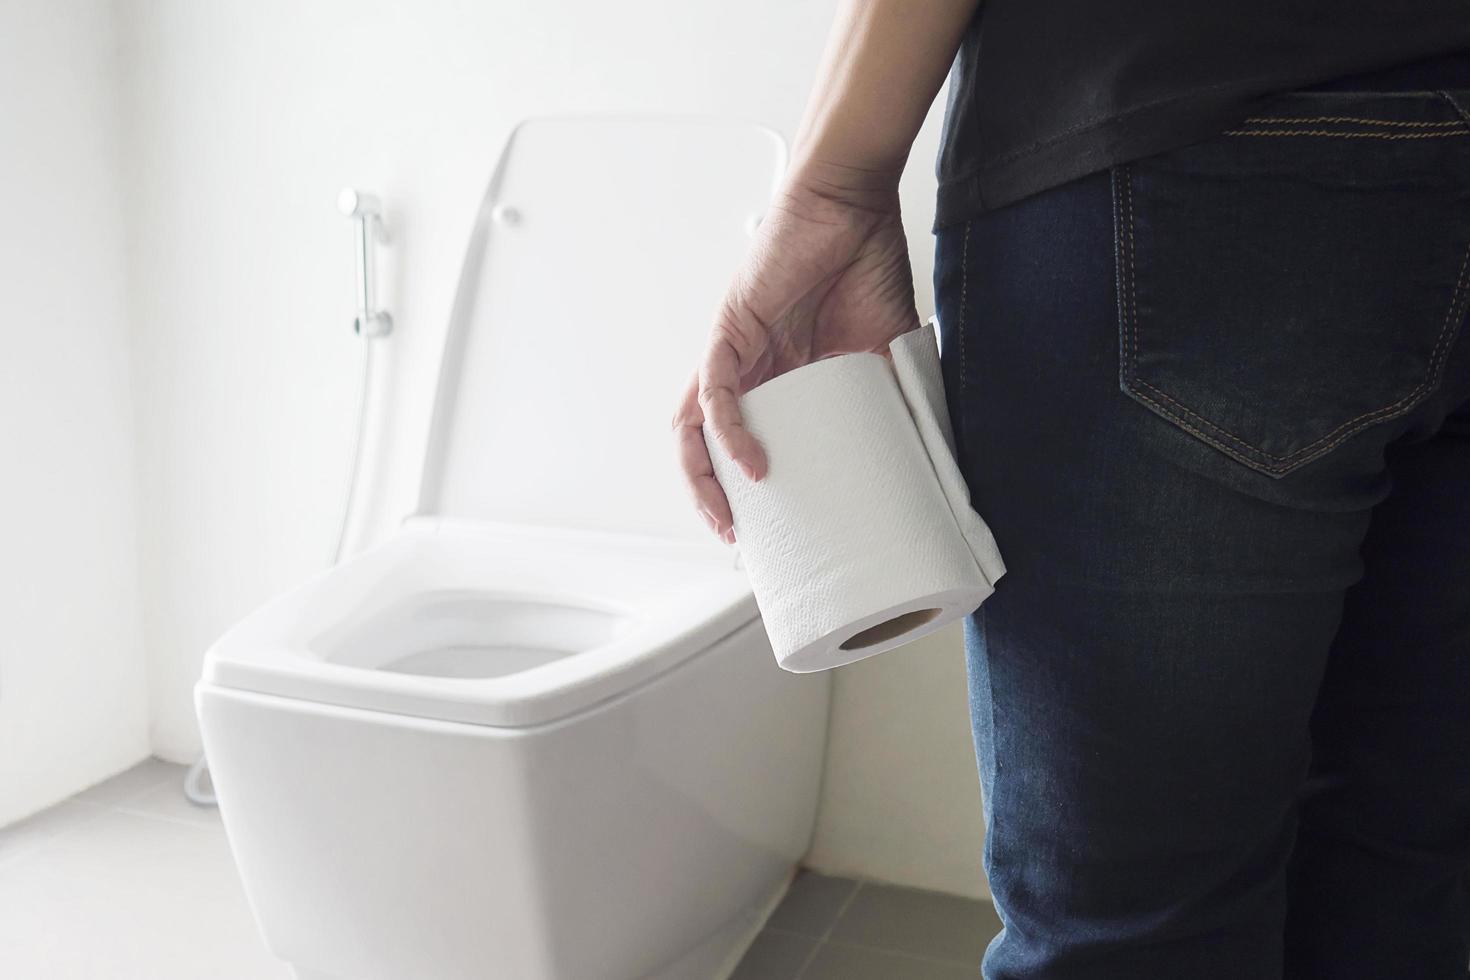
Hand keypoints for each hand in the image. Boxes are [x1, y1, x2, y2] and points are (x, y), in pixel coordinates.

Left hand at [672, 164, 920, 542]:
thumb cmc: (865, 264)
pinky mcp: (729, 330)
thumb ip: (897, 398)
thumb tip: (933, 452)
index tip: (771, 532)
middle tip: (742, 540)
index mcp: (780, 379)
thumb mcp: (887, 352)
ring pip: (694, 427)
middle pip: (707, 446)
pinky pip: (714, 392)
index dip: (748, 491)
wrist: (853, 202)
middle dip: (714, 499)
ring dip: (702, 477)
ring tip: (726, 518)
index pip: (748, 444)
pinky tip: (750, 465)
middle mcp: (749, 371)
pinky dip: (729, 433)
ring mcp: (735, 352)